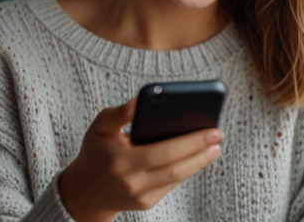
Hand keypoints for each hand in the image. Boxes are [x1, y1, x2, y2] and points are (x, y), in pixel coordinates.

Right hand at [58, 98, 223, 221]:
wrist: (84, 193)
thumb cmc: (95, 152)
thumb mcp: (99, 128)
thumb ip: (119, 113)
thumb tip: (142, 100)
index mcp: (121, 161)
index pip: (162, 152)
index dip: (190, 142)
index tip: (210, 129)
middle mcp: (132, 182)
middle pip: (176, 167)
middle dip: (201, 150)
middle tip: (219, 134)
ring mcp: (141, 196)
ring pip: (178, 178)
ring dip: (200, 161)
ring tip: (215, 145)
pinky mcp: (147, 203)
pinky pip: (173, 184)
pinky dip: (188, 168)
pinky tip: (199, 155)